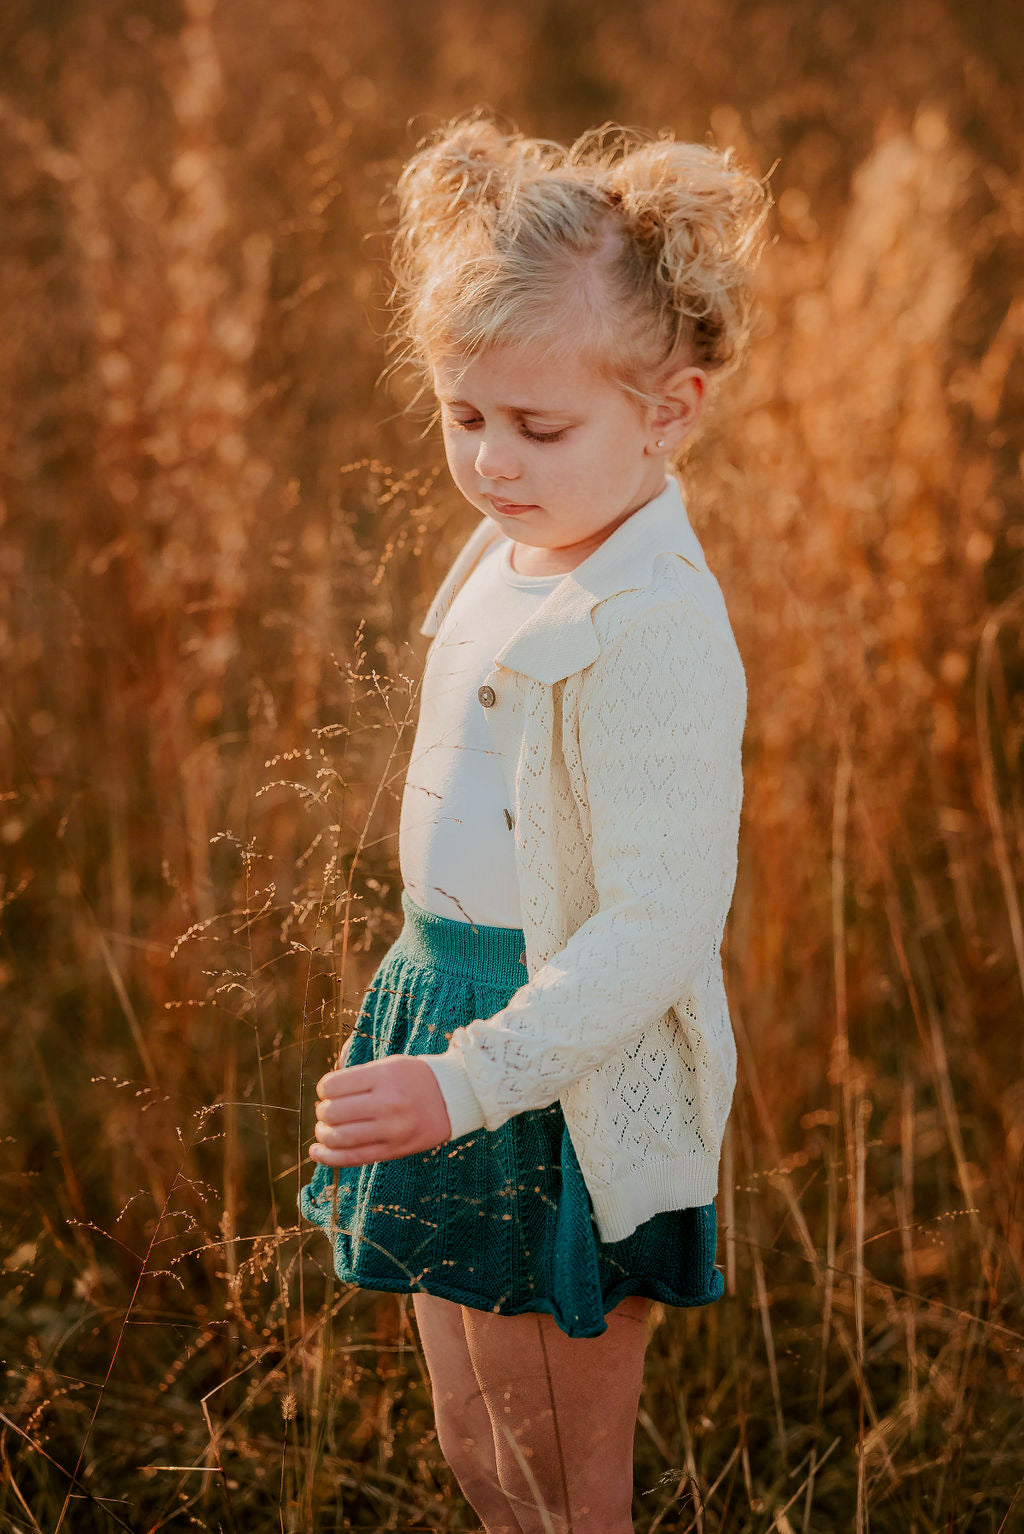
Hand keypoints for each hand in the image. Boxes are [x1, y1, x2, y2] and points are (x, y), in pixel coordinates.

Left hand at [308, 1054, 452, 1167]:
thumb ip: (358, 1074)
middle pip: (333, 1112)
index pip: (334, 1085)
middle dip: (322, 1112)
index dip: (323, 1089)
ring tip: (324, 1129)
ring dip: (323, 1134)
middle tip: (326, 1110)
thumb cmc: (415, 1079)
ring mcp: (391, 1130)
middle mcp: (388, 1103)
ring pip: (340, 1137)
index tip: (328, 1091)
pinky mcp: (394, 1151)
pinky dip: (328, 1157)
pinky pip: (353, 1158)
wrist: (453, 1099)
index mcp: (384, 1076)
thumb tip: (324, 1090)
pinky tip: (317, 1151)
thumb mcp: (390, 1064)